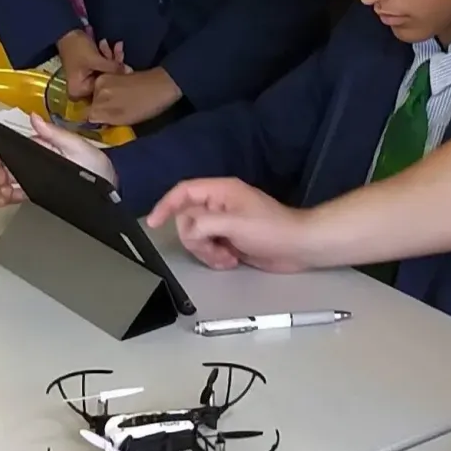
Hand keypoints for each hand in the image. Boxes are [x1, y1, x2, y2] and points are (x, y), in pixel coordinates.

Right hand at [0, 113, 115, 205]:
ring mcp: (39, 179)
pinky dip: (8, 197)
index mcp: (45, 147)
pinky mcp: (41, 194)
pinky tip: (2, 199)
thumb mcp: (77, 146)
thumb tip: (33, 117)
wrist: (110, 190)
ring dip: (1, 184)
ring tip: (1, 190)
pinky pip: (20, 194)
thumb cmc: (96, 165)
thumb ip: (54, 134)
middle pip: (10, 165)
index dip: (1, 153)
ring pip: (12, 180)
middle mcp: (39, 162)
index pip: (17, 148)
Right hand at [57, 28, 125, 98]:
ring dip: (111, 57)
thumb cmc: (77, 48)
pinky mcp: (91, 69)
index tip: (126, 68)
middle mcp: (82, 88)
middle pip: (105, 80)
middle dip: (114, 64)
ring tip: (110, 44)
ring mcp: (87, 78)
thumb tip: (129, 73)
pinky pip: (103, 66)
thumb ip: (114, 68)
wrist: (67, 31)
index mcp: (79, 90)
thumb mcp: (95, 60)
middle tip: (119, 52)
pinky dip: (107, 56)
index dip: (115, 79)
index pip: (103, 91)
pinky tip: (109, 44)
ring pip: (105, 71)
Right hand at [87, 66, 180, 126]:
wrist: (162, 84)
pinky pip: (105, 86)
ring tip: (121, 103)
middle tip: (115, 113)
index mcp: (98, 104)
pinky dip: (111, 91)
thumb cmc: (147, 106)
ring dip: (106, 99)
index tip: (105, 122)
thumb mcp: (124, 120)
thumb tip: (95, 120)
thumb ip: (106, 120)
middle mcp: (97, 89)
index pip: (88, 116)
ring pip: (98, 94)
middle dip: (100, 109)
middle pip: (92, 103)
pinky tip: (123, 94)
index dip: (97, 120)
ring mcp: (104, 78)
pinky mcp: (112, 72)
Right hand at [144, 178, 317, 272]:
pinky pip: (208, 248)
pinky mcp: (228, 239)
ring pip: (196, 237)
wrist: (297, 247)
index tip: (153, 223)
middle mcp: (219, 204)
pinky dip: (215, 257)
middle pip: (186, 219)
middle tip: (213, 248)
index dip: (165, 205)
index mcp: (221, 191)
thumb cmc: (272, 229)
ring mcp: (224, 222)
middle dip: (196, 239)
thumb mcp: (235, 224)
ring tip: (226, 257)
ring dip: (207, 251)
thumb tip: (186, 230)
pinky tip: (231, 260)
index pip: (184, 192)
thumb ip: (204, 223)